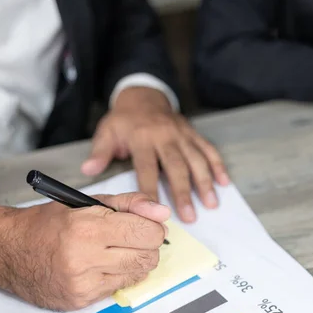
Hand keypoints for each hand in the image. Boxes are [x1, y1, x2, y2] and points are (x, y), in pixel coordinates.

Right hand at [0, 193, 170, 310]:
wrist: (6, 250)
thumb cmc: (47, 222)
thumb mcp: (88, 202)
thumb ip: (130, 204)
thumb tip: (163, 213)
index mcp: (88, 227)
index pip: (146, 233)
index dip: (153, 228)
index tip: (147, 225)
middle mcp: (85, 258)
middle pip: (148, 257)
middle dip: (148, 245)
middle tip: (132, 237)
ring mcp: (82, 283)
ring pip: (137, 274)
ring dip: (135, 260)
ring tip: (115, 249)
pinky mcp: (79, 300)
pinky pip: (118, 288)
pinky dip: (117, 275)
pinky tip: (100, 264)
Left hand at [81, 87, 229, 222]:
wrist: (144, 96)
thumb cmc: (124, 120)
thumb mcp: (107, 132)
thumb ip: (100, 152)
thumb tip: (88, 170)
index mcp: (142, 138)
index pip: (147, 168)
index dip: (150, 189)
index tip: (153, 211)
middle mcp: (165, 136)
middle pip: (177, 167)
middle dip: (184, 193)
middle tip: (190, 217)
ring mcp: (182, 135)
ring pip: (197, 160)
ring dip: (205, 183)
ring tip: (211, 204)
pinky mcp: (193, 133)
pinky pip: (208, 149)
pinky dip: (218, 166)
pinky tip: (224, 183)